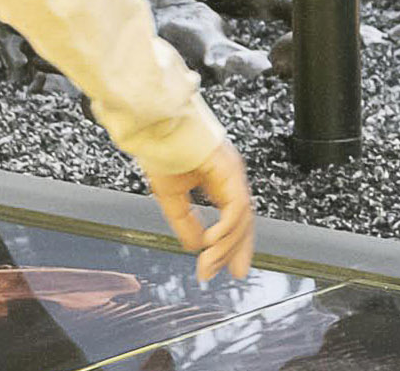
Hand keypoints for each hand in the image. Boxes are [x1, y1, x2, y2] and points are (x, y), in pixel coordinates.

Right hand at [145, 137, 257, 280]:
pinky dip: (226, 227)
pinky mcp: (228, 170)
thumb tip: (197, 246)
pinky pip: (235, 205)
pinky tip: (211, 243)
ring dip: (227, 245)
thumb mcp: (172, 197)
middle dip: (239, 249)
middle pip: (244, 220)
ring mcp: (232, 172)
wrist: (155, 126)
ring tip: (210, 264)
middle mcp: (230, 176)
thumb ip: (186, 222)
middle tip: (235, 273)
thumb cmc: (162, 150)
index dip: (233, 243)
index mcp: (220, 180)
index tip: (231, 268)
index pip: (234, 217)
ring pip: (240, 217)